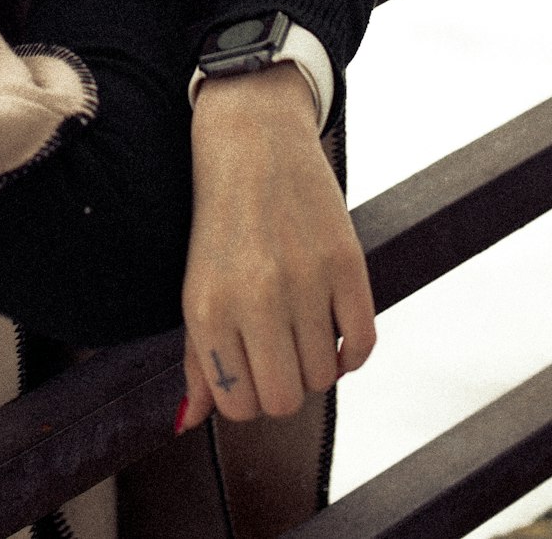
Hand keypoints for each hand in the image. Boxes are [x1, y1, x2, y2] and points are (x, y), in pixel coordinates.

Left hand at [178, 63, 374, 429]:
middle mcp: (254, 299)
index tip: (250, 367)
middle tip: (278, 350)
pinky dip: (352, 348)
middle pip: (285, 401)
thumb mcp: (194, 281)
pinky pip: (363, 345)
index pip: (236, 405)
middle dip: (283, 386)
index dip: (247, 395)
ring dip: (317, 363)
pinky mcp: (348, 264)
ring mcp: (305, 282)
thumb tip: (191, 420)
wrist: (252, 135)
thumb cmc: (218, 213)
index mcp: (206, 307)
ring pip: (324, 378)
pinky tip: (334, 323)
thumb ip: (198, 354)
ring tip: (303, 325)